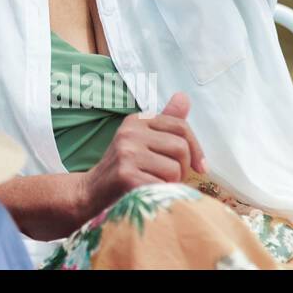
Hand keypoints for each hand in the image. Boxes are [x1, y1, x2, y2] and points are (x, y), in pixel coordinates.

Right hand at [78, 92, 207, 218]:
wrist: (92, 192)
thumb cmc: (125, 167)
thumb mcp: (143, 139)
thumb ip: (166, 121)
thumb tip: (184, 96)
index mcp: (137, 120)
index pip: (181, 126)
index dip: (197, 149)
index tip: (200, 167)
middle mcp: (129, 132)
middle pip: (181, 148)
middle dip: (183, 169)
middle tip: (168, 178)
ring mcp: (126, 153)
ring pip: (174, 169)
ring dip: (171, 184)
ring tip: (155, 185)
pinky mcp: (125, 175)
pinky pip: (162, 186)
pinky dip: (161, 196)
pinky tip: (148, 195)